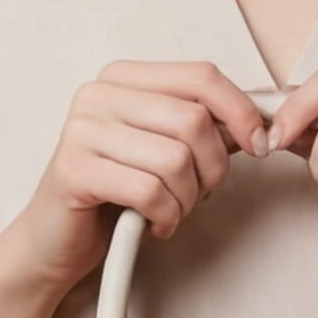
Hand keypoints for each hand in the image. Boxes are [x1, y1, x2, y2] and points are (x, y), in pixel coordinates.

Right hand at [0, 60, 268, 295]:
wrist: (54, 242)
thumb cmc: (117, 195)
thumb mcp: (166, 151)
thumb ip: (207, 129)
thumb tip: (262, 122)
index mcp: (125, 78)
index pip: (201, 76)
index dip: (241, 112)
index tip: (259, 146)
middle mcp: (99, 94)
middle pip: (194, 120)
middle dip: (213, 168)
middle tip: (199, 195)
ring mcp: (81, 129)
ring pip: (175, 159)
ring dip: (188, 198)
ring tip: (173, 211)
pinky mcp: (73, 170)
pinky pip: (149, 191)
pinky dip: (166, 217)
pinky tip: (155, 224)